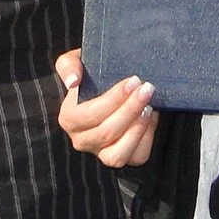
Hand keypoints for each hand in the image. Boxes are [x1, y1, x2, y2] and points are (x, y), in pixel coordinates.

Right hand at [53, 50, 155, 168]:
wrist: (106, 85)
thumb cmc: (91, 74)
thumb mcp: (76, 61)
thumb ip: (68, 65)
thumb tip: (73, 82)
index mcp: (69, 119)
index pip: (91, 114)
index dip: (114, 99)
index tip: (133, 81)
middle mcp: (82, 140)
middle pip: (107, 132)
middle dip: (130, 109)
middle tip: (146, 89)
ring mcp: (100, 152)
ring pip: (118, 154)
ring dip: (137, 129)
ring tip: (149, 107)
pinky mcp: (121, 156)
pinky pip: (136, 156)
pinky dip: (146, 138)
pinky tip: (150, 118)